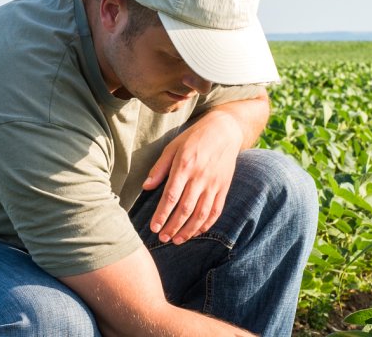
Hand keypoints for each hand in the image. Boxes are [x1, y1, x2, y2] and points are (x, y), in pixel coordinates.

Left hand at [143, 111, 242, 244]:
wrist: (224, 131)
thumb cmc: (194, 138)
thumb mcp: (172, 147)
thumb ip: (159, 168)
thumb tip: (146, 187)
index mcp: (185, 166)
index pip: (171, 197)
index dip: (162, 215)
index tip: (154, 228)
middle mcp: (200, 177)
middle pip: (185, 209)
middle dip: (173, 227)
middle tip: (163, 238)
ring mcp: (214, 184)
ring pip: (201, 213)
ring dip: (188, 230)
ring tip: (177, 240)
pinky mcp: (224, 188)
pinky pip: (216, 210)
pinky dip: (206, 224)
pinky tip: (196, 232)